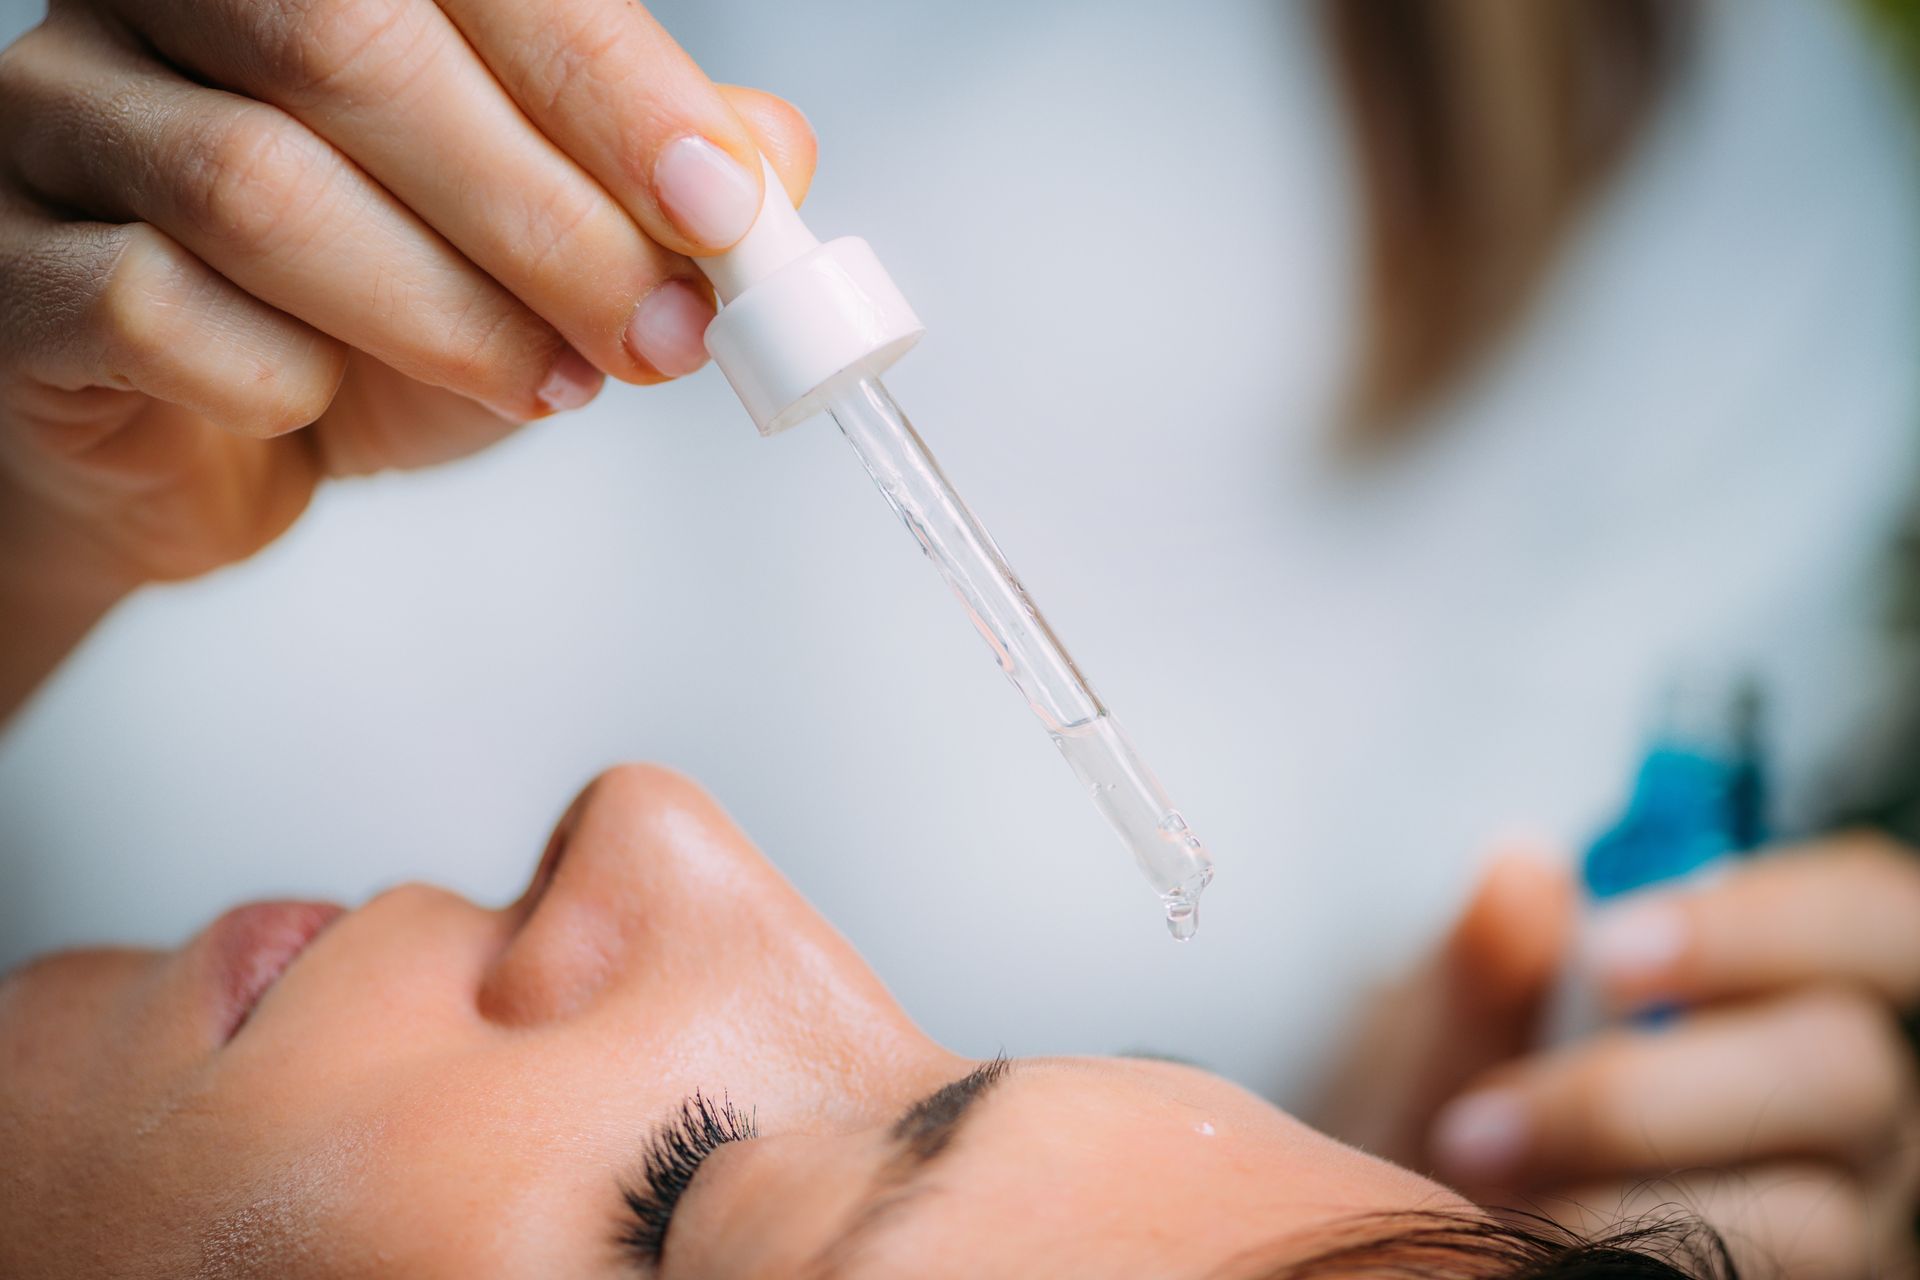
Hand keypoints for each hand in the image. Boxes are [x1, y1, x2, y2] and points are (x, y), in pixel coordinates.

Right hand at [0, 0, 813, 715]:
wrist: (207, 445)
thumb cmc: (373, 322)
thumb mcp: (544, 247)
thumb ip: (649, 189)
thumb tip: (770, 161)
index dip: (608, 84)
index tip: (719, 205)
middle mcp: (169, 0)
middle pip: (349, 47)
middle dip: (541, 214)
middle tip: (657, 333)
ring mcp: (62, 118)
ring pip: (255, 186)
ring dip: (443, 311)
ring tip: (547, 384)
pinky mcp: (10, 269)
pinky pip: (153, 311)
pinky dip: (285, 380)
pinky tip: (330, 402)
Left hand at [1315, 839, 1919, 1278]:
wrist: (1435, 1217)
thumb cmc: (1476, 1094)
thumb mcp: (1459, 1019)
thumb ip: (1492, 958)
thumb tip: (1518, 874)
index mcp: (1802, 977)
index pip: (1871, 914)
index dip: (1769, 922)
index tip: (1611, 949)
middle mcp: (1853, 1098)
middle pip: (1849, 1070)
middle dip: (1653, 1089)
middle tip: (1491, 1109)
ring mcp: (1845, 1211)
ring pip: (1814, 1209)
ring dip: (1623, 1191)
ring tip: (1476, 1173)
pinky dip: (1632, 1258)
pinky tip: (1528, 1238)